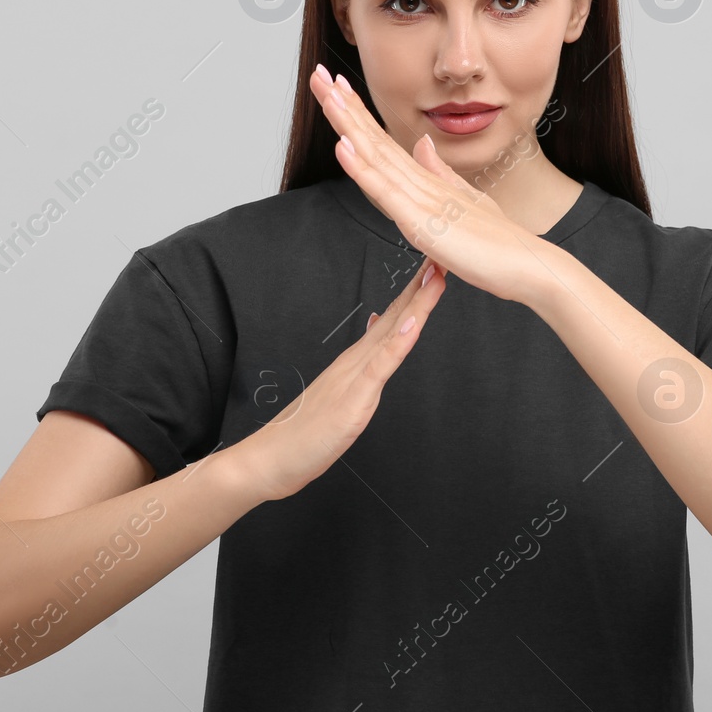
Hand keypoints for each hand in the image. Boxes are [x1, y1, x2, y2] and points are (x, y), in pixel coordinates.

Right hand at [235, 255, 446, 501]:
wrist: (270, 457)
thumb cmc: (305, 432)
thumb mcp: (342, 394)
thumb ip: (361, 364)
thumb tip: (378, 327)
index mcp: (357, 361)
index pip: (392, 320)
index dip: (415, 294)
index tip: (434, 268)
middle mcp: (356, 361)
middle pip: (395, 317)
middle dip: (421, 287)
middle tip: (441, 254)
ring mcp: (355, 377)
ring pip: (392, 333)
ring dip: (416, 304)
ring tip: (435, 276)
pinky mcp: (353, 398)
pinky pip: (380, 365)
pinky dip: (398, 341)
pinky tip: (413, 323)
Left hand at [309, 64, 551, 304]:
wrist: (528, 265)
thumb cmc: (499, 241)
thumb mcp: (464, 202)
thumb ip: (441, 174)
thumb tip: (422, 145)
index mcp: (426, 181)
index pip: (383, 142)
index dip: (357, 115)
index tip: (336, 88)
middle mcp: (421, 183)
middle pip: (373, 140)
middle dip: (344, 107)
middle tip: (317, 74)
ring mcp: (421, 200)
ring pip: (376, 156)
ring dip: (348, 125)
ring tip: (326, 93)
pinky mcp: (422, 223)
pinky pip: (387, 193)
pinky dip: (364, 169)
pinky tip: (344, 147)